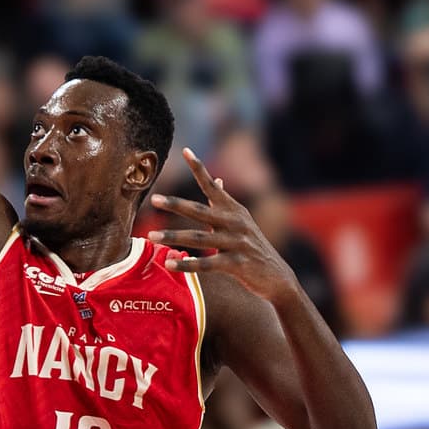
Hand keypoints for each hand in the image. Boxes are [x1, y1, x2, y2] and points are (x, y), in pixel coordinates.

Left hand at [147, 148, 298, 301]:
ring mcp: (237, 243)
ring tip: (151, 236)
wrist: (277, 277)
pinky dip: (188, 264)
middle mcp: (235, 222)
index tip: (185, 151)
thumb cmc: (253, 248)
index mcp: (234, 210)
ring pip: (199, 238)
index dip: (199, 168)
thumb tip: (217, 179)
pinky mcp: (239, 264)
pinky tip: (171, 263)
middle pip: (200, 211)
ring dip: (174, 236)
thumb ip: (225, 202)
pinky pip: (208, 264)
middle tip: (154, 199)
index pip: (212, 186)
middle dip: (176, 204)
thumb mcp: (241, 221)